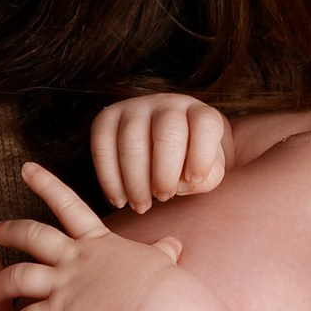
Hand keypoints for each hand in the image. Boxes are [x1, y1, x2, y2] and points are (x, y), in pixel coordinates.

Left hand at [0, 163, 185, 310]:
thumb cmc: (164, 289)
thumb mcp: (160, 262)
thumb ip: (160, 252)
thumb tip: (172, 244)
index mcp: (99, 243)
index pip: (69, 205)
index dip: (46, 184)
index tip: (27, 169)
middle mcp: (76, 258)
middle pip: (32, 236)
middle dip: (10, 231)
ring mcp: (65, 284)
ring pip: (17, 277)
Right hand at [90, 93, 228, 212]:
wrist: (160, 149)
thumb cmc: (189, 165)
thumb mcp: (208, 173)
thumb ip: (205, 179)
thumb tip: (180, 184)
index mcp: (199, 113)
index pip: (205, 124)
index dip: (201, 155)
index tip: (193, 181)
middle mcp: (167, 104)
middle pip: (167, 133)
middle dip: (164, 174)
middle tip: (163, 197)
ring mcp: (134, 108)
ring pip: (131, 142)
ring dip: (135, 182)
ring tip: (142, 205)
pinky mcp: (106, 118)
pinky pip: (102, 147)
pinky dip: (110, 180)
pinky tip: (120, 200)